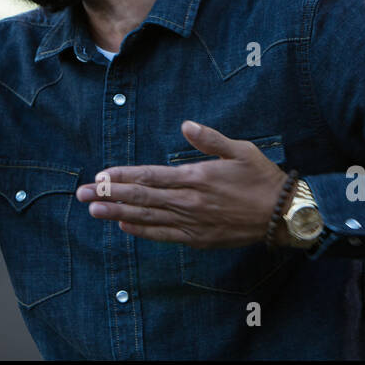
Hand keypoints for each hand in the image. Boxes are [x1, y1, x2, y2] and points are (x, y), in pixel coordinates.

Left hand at [75, 121, 289, 248]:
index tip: (99, 175)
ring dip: (118, 214)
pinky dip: (142, 231)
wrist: (283, 215)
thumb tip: (186, 125)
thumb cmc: (262, 178)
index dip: (122, 176)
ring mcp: (192, 223)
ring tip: (93, 211)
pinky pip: (164, 235)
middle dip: (109, 195)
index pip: (150, 176)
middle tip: (81, 194)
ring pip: (147, 218)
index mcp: (196, 177)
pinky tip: (124, 226)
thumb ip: (210, 139)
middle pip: (141, 198)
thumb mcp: (240, 150)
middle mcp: (189, 202)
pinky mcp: (198, 239)